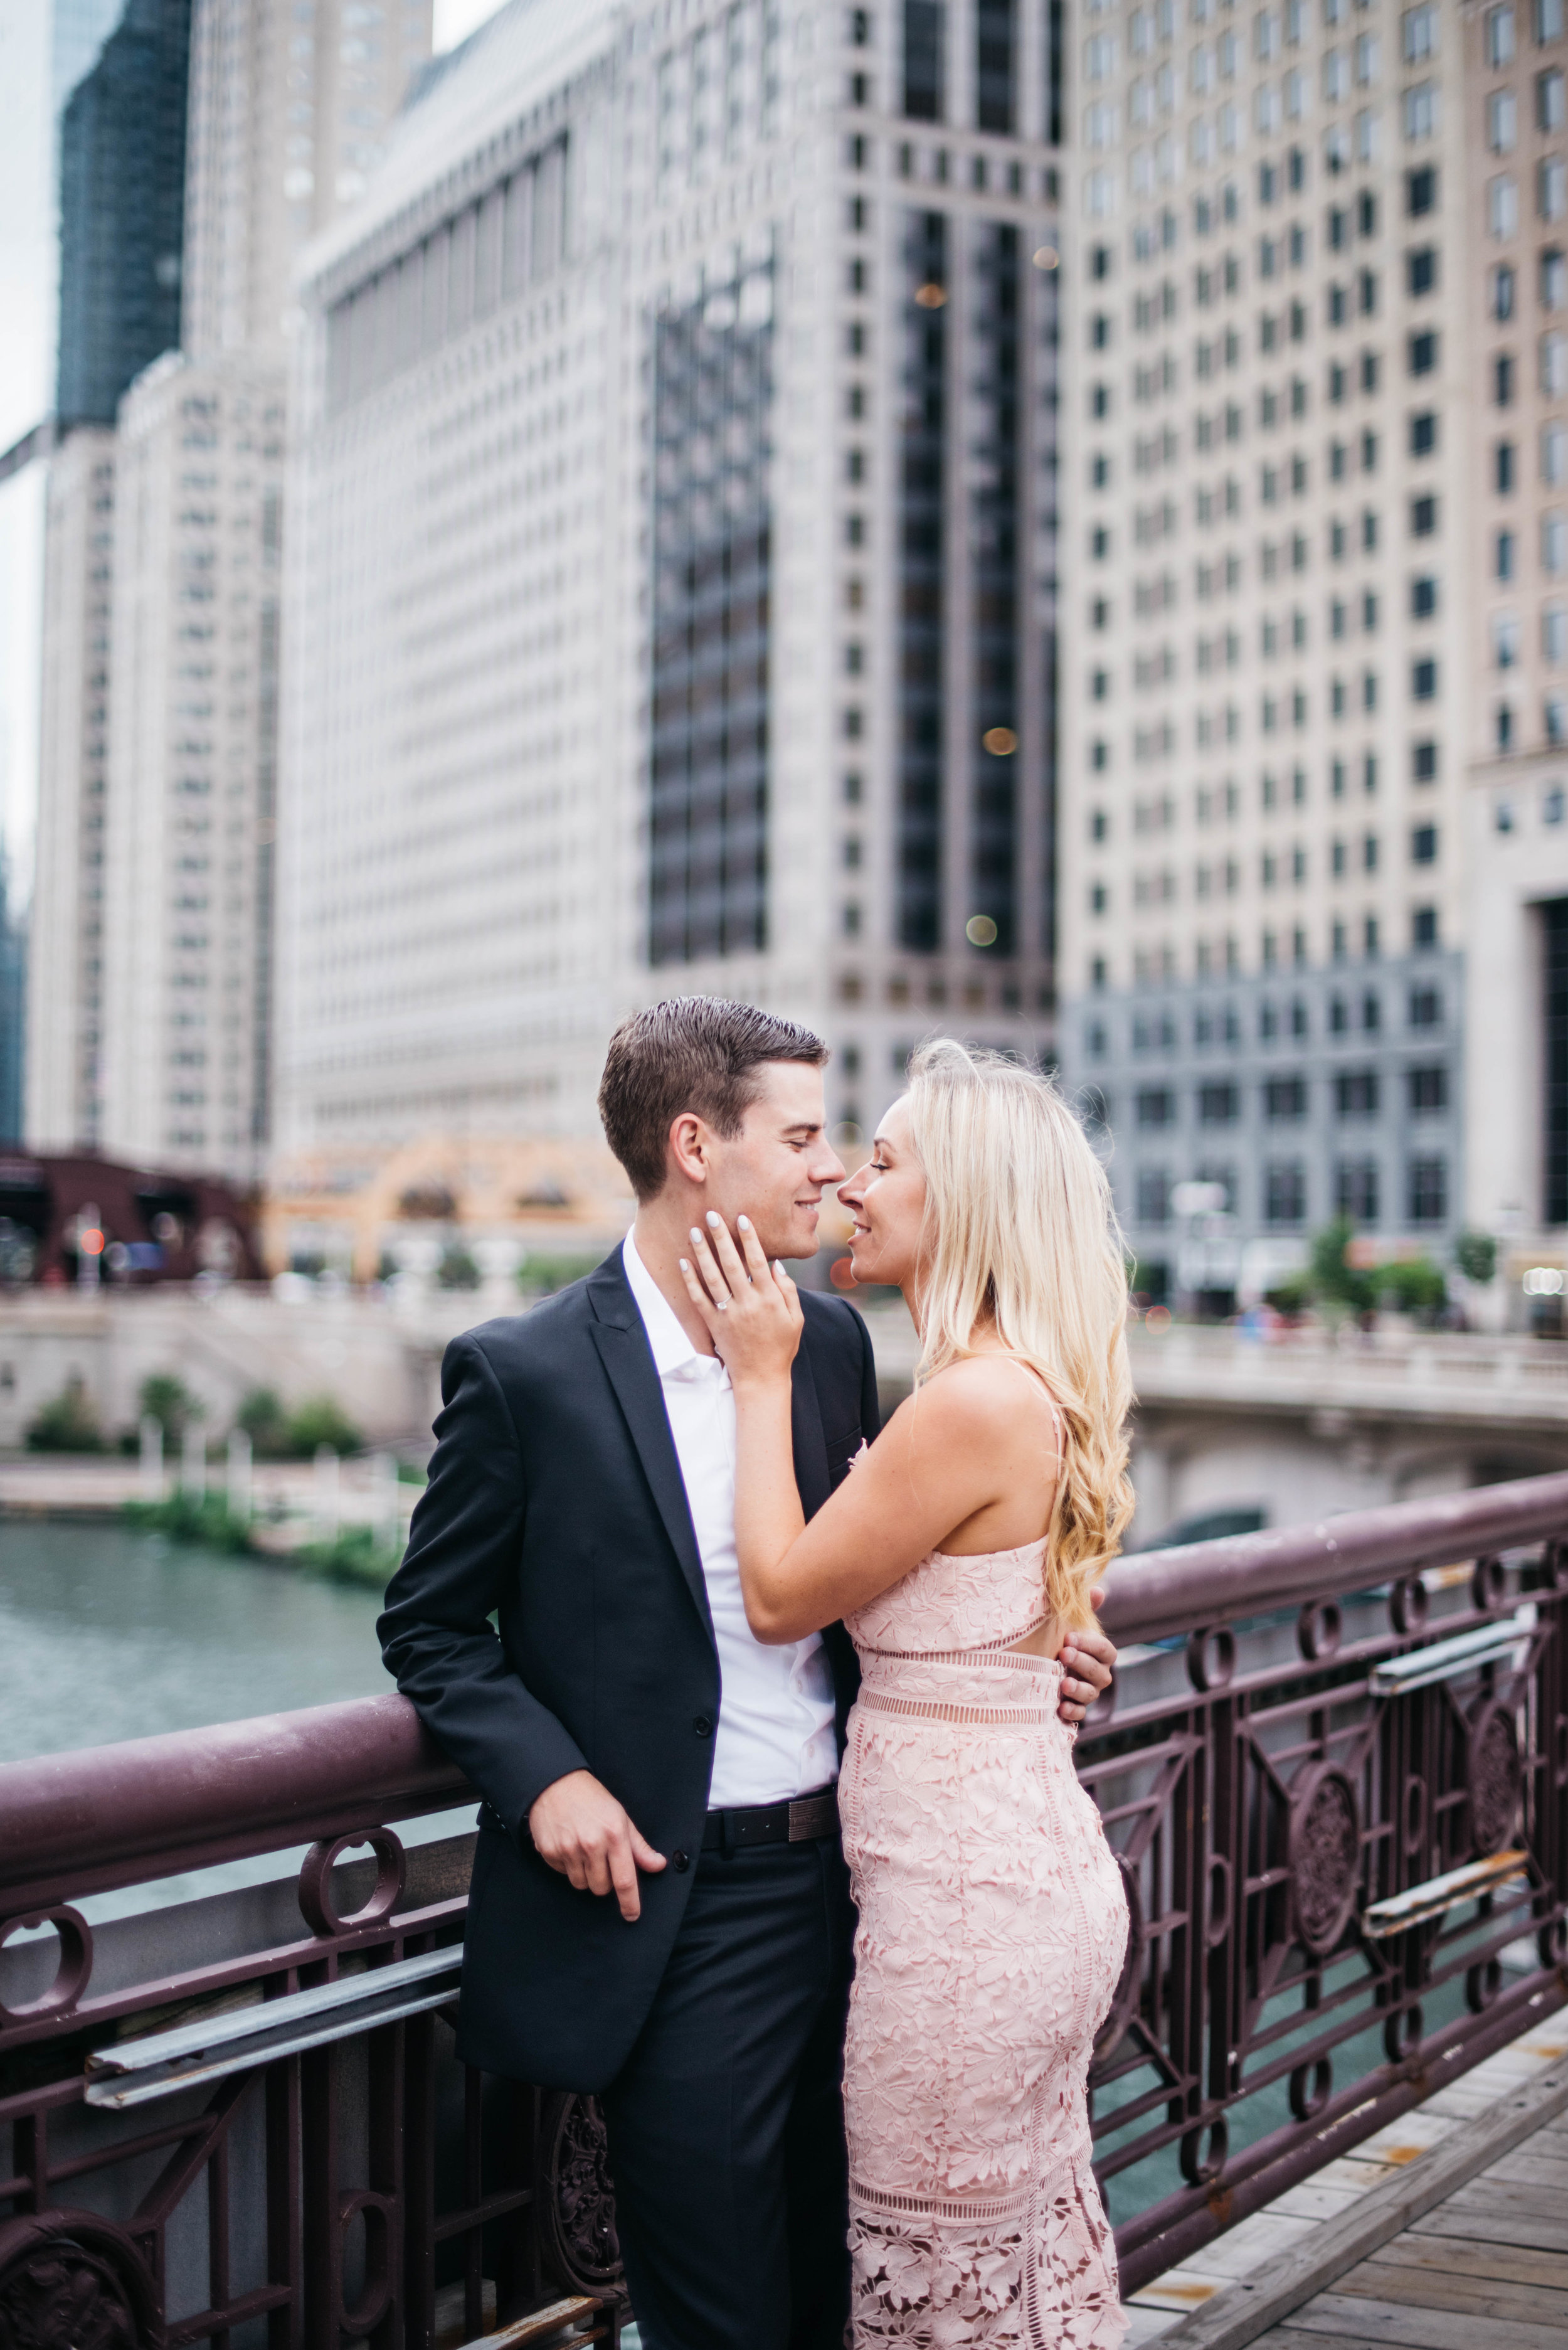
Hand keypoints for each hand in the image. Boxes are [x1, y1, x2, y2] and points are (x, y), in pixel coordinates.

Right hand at [527, 1770, 665, 1921]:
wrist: (555, 1783)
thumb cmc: (592, 1799)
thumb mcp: (621, 1817)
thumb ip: (639, 1846)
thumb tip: (658, 1865)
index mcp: (614, 1835)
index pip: (625, 1880)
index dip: (630, 1903)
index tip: (632, 1915)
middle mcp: (591, 1844)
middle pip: (601, 1888)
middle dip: (605, 1881)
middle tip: (602, 1860)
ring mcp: (568, 1849)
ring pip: (582, 1884)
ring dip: (586, 1875)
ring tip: (584, 1850)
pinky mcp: (550, 1852)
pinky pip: (563, 1874)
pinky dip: (568, 1866)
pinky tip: (569, 1845)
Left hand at [680, 1212, 803, 1389]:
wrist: (761, 1378)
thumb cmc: (781, 1347)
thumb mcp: (796, 1319)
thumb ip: (788, 1290)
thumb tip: (776, 1265)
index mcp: (769, 1299)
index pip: (758, 1261)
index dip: (749, 1238)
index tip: (741, 1218)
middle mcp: (748, 1303)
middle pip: (732, 1264)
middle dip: (721, 1237)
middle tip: (712, 1215)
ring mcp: (729, 1314)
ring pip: (712, 1278)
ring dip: (702, 1253)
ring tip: (695, 1231)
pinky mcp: (714, 1325)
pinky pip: (699, 1299)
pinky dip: (690, 1281)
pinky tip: (684, 1262)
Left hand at [1057, 1587, 1116, 1724]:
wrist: (1036, 1663)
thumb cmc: (1057, 1639)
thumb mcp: (1067, 1621)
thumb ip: (1083, 1608)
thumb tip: (1097, 1590)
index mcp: (1099, 1654)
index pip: (1106, 1651)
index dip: (1091, 1645)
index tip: (1069, 1636)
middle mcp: (1097, 1675)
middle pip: (1100, 1673)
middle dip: (1082, 1663)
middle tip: (1063, 1654)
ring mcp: (1086, 1693)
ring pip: (1091, 1694)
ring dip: (1079, 1689)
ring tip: (1063, 1682)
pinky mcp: (1074, 1708)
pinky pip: (1079, 1714)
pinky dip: (1072, 1711)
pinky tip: (1061, 1707)